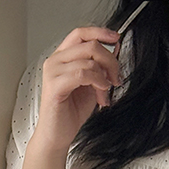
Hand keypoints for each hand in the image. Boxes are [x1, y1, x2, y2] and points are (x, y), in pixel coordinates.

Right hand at [34, 28, 123, 153]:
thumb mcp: (91, 85)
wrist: (58, 135)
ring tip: (105, 92)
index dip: (100, 32)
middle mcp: (55, 60)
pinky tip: (100, 92)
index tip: (116, 38)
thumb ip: (99, 68)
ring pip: (88, 60)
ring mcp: (53, 71)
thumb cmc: (70, 113)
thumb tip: (114, 51)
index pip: (81, 33)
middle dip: (110, 60)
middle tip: (116, 77)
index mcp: (62, 57)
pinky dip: (97, 81)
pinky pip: (82, 74)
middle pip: (89, 44)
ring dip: (104, 76)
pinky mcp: (54, 85)